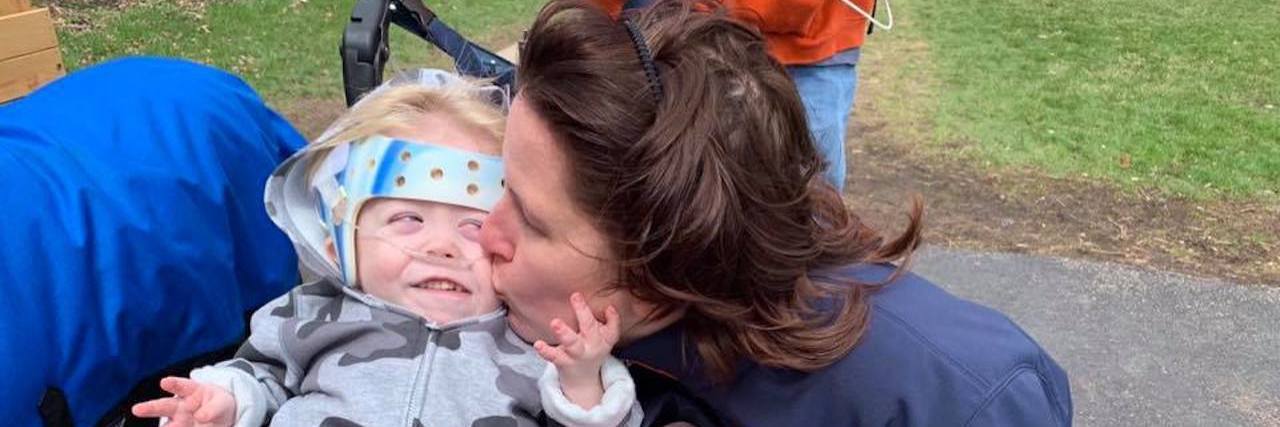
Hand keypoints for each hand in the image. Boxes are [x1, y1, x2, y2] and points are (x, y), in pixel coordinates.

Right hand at [131, 376, 235, 426]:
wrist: (221, 417)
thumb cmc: (218, 404)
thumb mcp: (222, 403)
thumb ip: (214, 408)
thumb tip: (201, 417)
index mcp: (191, 391)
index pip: (181, 385)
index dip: (173, 383)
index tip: (165, 382)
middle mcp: (180, 406)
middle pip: (164, 406)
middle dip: (150, 407)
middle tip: (137, 409)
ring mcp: (179, 421)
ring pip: (167, 425)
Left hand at [533, 292, 620, 407]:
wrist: (582, 380)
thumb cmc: (592, 350)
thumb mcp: (604, 338)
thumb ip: (610, 322)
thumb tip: (610, 307)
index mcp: (604, 341)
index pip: (613, 330)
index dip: (613, 319)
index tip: (608, 307)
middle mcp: (592, 347)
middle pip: (590, 328)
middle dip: (582, 312)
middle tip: (575, 296)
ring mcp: (577, 355)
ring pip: (572, 344)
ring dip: (564, 333)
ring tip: (555, 323)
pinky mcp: (562, 362)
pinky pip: (553, 356)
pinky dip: (545, 350)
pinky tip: (538, 344)